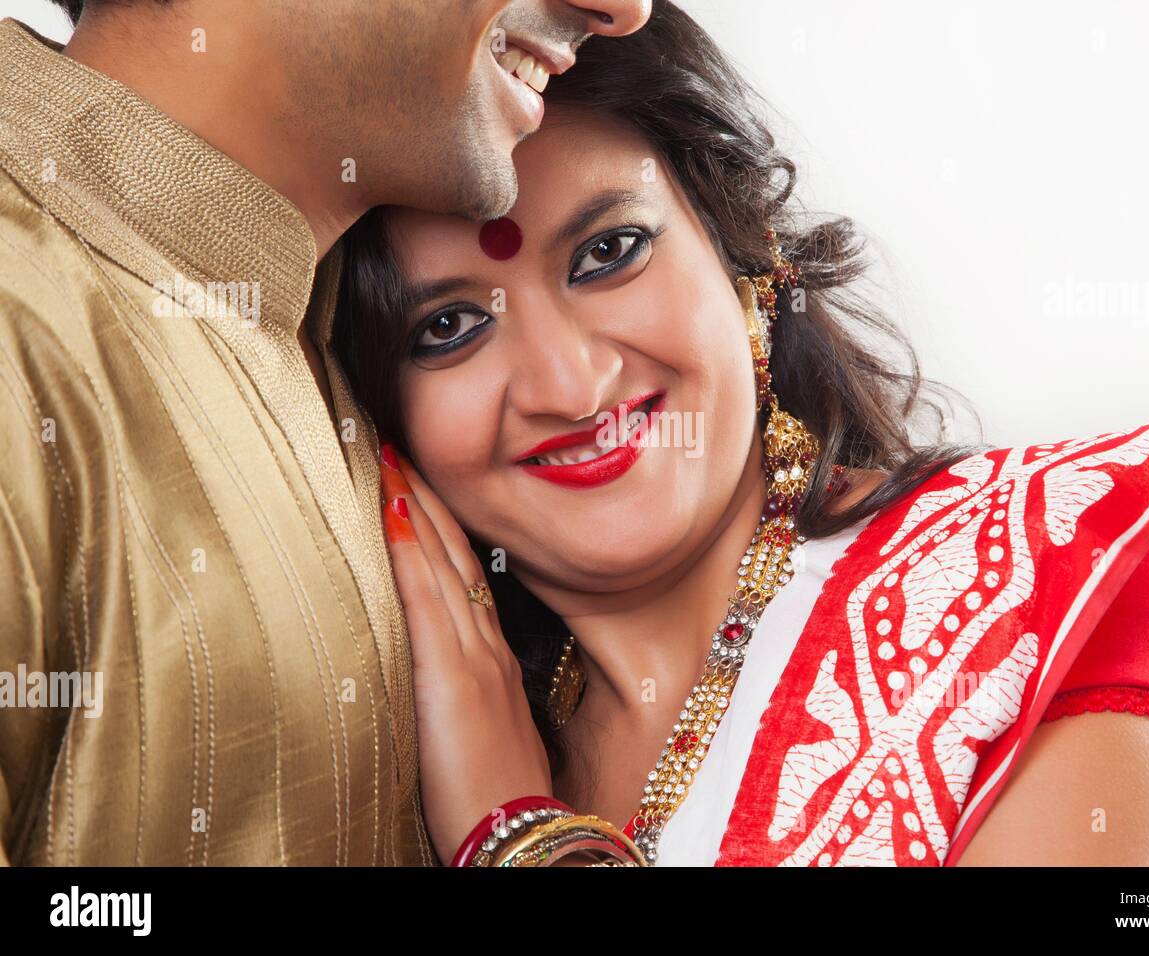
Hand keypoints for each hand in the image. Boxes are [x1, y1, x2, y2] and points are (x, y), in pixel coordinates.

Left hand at [378, 443, 552, 864]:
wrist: (522, 835)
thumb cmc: (500, 796)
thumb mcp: (489, 732)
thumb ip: (468, 693)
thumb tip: (437, 669)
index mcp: (493, 659)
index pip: (464, 575)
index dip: (441, 525)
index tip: (417, 480)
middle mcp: (486, 647)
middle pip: (454, 556)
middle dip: (427, 497)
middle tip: (400, 444)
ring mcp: (472, 658)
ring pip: (442, 564)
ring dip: (416, 506)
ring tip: (391, 456)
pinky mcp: (451, 679)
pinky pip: (428, 603)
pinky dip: (412, 553)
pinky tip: (395, 513)